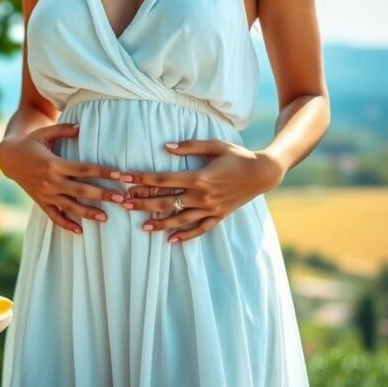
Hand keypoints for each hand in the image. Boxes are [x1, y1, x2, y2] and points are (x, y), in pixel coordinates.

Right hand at [0, 123, 123, 233]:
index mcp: (53, 164)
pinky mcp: (41, 201)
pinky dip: (66, 225)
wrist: (9, 158)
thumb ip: (63, 129)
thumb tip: (81, 127)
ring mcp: (45, 193)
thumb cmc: (30, 143)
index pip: (83, 169)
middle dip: (102, 195)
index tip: (118, 175)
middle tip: (121, 198)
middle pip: (80, 190)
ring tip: (105, 218)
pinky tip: (80, 231)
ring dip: (88, 212)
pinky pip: (54, 216)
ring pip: (69, 206)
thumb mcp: (44, 133)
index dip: (101, 172)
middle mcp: (50, 181)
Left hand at [118, 139, 285, 243]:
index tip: (125, 178)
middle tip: (123, 204)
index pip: (163, 179)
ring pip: (180, 219)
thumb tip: (166, 147)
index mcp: (199, 177)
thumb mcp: (216, 145)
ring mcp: (211, 208)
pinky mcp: (219, 216)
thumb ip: (190, 146)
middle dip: (142, 202)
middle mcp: (203, 196)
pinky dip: (185, 236)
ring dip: (159, 222)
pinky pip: (200, 229)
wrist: (264, 173)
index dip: (142, 179)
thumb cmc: (239, 156)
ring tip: (141, 226)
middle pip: (166, 201)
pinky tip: (170, 240)